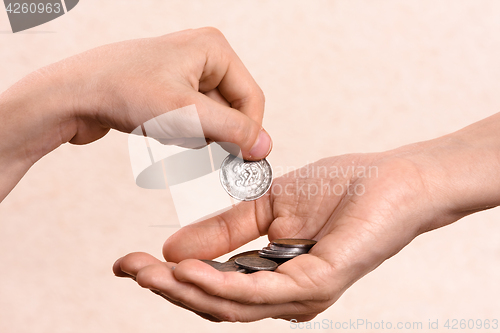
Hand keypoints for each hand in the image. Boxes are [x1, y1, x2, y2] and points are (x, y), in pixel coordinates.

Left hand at [0, 27, 270, 200]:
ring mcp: (184, 72)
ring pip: (211, 119)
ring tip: (162, 127)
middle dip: (211, 131)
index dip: (248, 132)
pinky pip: (191, 120)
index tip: (242, 161)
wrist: (71, 95)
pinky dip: (179, 132)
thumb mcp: (186, 114)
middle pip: (231, 109)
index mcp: (214, 48)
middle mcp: (203, 55)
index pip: (251, 97)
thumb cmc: (124, 91)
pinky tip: (154, 126)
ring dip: (192, 134)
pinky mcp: (169, 89)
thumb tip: (265, 146)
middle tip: (185, 136)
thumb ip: (232, 130)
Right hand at [114, 113, 499, 321]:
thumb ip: (223, 230)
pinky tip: (191, 271)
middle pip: (214, 303)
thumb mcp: (266, 206)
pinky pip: (261, 292)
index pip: (210, 285)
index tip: (128, 261)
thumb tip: (173, 248)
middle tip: (129, 268)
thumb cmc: (339, 189)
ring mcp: (301, 295)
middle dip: (167, 287)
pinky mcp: (318, 285)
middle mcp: (283, 295)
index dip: (167, 277)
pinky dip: (221, 283)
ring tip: (149, 271)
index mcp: (270, 275)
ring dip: (185, 289)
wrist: (392, 178)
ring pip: (231, 305)